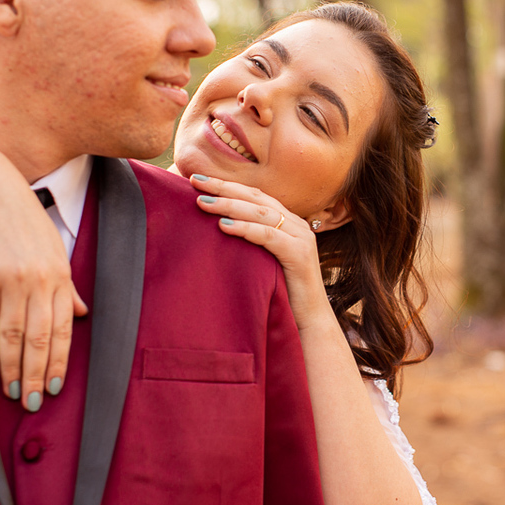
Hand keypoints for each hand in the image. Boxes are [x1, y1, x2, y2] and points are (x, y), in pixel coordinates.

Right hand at [0, 184, 87, 411]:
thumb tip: (82, 315)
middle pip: (40, 339)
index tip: (57, 388)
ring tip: (14, 393)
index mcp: (60, 275)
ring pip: (13, 335)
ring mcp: (10, 280)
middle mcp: (39, 281)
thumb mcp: (53, 248)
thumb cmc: (22, 220)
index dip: (60, 362)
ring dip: (13, 368)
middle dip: (38, 375)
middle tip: (35, 404)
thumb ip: (67, 286)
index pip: (63, 329)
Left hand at [191, 175, 329, 328]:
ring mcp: (301, 237)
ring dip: (229, 204)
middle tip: (195, 181)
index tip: (197, 180)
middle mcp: (297, 224)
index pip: (254, 195)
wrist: (309, 324)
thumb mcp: (261, 262)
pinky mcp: (300, 254)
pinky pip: (268, 236)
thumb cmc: (281, 295)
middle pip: (256, 197)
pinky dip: (245, 228)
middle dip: (224, 187)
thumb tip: (214, 232)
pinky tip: (223, 225)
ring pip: (261, 213)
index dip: (227, 185)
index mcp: (288, 223)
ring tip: (203, 202)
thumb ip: (248, 245)